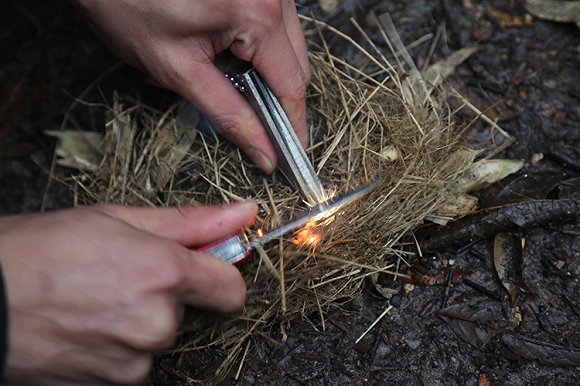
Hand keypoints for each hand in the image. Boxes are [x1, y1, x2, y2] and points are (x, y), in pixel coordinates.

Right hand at [0, 202, 256, 384]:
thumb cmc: (38, 251)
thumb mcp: (117, 219)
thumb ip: (191, 222)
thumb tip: (244, 214)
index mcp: (165, 274)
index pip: (232, 289)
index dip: (219, 277)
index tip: (203, 270)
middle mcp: (156, 323)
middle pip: (187, 311)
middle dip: (162, 296)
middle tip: (118, 276)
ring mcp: (132, 361)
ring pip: (156, 338)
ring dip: (135, 322)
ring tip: (92, 301)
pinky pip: (131, 362)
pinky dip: (115, 347)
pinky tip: (83, 326)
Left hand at [73, 0, 311, 173]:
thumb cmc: (127, 7)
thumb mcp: (178, 70)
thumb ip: (228, 115)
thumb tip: (263, 151)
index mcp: (257, 14)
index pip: (292, 85)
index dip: (292, 126)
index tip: (288, 155)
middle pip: (296, 65)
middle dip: (278, 99)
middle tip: (254, 126)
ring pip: (289, 45)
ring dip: (268, 73)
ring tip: (229, 80)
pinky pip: (274, 26)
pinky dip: (259, 49)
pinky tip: (228, 54)